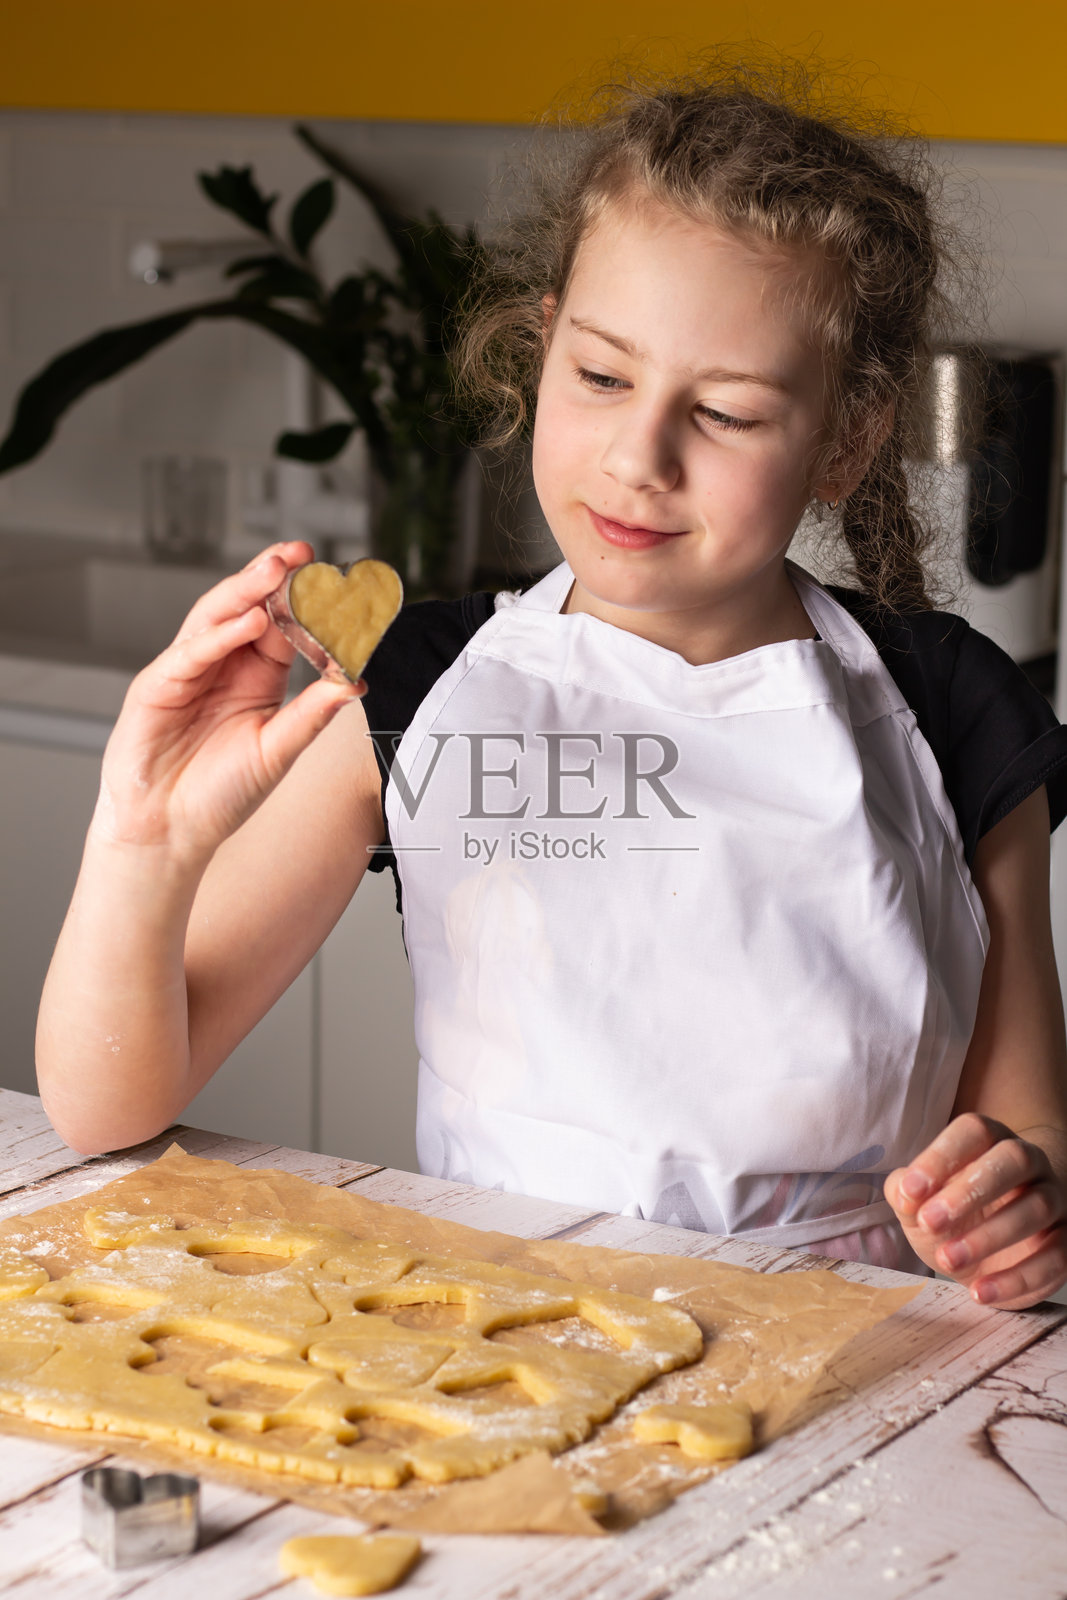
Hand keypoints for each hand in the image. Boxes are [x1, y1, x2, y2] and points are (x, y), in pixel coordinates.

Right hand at [94, 541, 361, 863]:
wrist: (172, 831)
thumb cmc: (221, 793)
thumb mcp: (278, 749)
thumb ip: (314, 714)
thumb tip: (357, 683)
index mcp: (254, 675)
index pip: (280, 624)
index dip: (301, 599)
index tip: (330, 575)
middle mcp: (221, 665)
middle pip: (246, 608)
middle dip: (271, 577)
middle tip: (300, 553)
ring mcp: (187, 672)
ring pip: (214, 619)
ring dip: (244, 592)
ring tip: (275, 571)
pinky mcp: (157, 687)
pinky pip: (189, 654)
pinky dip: (218, 636)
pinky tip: (248, 621)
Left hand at [885, 1113, 1066, 1309]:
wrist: (992, 1251)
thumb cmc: (952, 1214)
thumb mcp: (920, 1203)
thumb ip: (906, 1191)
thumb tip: (905, 1191)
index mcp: (990, 1140)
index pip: (975, 1131)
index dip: (942, 1157)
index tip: (912, 1190)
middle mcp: (1029, 1162)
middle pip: (1014, 1159)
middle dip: (971, 1190)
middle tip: (930, 1221)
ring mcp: (1053, 1199)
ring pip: (1036, 1208)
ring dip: (988, 1237)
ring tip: (947, 1259)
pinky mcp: (1065, 1242)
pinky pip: (1055, 1257)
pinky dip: (1016, 1278)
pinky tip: (979, 1292)